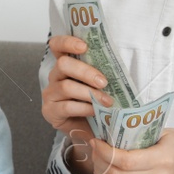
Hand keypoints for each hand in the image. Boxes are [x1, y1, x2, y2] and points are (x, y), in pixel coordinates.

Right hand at [42, 35, 111, 173]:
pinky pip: (66, 106)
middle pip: (63, 64)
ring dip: (89, 93)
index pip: (57, 45)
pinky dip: (84, 108)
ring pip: (66, 86)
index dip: (67, 42)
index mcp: (66, 65)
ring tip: (107, 101)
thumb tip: (124, 65)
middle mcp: (55, 76)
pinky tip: (95, 111)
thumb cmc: (95, 103)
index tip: (84, 46)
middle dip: (86, 71)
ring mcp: (50, 94)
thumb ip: (101, 74)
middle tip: (104, 82)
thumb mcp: (98, 86)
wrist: (88, 132)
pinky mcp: (50, 111)